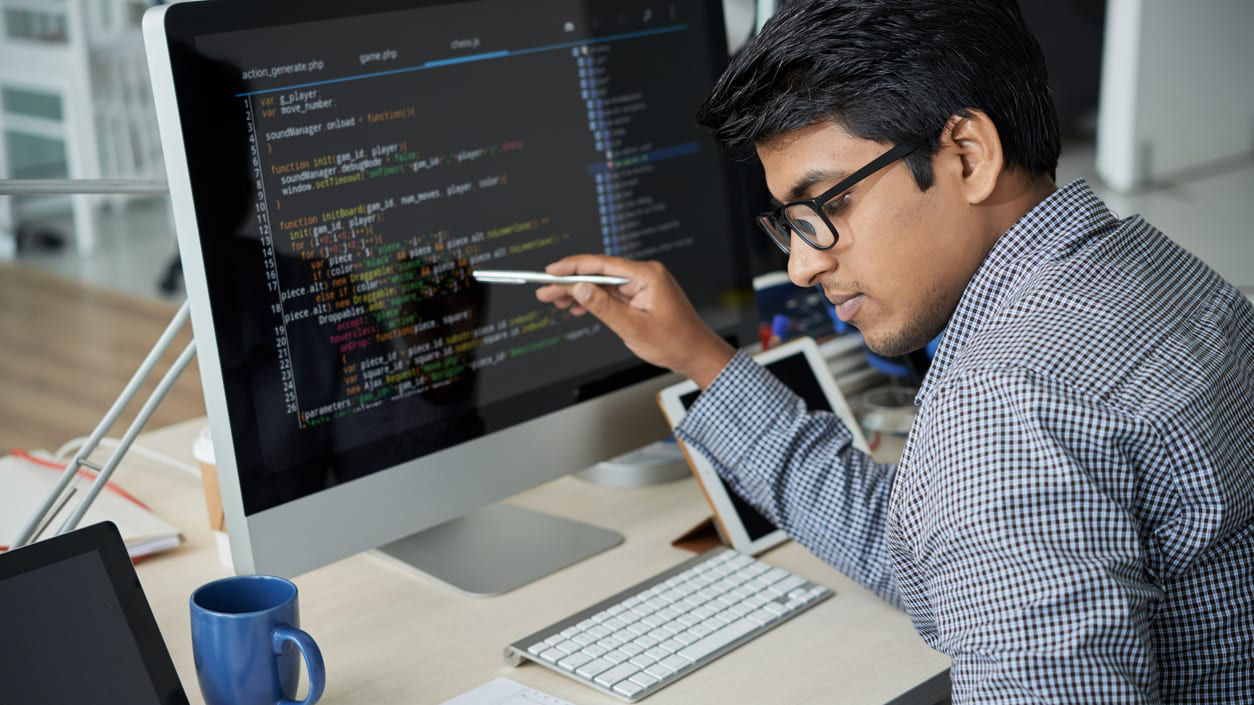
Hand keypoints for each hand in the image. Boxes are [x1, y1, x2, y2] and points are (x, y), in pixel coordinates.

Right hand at [535, 255, 733, 388]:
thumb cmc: (674, 342)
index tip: (551, 271)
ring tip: (554, 302)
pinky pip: (612, 294)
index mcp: (647, 275)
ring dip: (579, 294)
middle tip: (545, 291)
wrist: (695, 354)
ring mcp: (643, 285)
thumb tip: (580, 289)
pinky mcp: (641, 296)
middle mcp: (645, 275)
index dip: (573, 266)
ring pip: (602, 285)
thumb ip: (604, 307)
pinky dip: (594, 301)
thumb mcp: (633, 327)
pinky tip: (576, 308)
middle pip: (599, 274)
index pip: (602, 265)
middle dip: (570, 283)